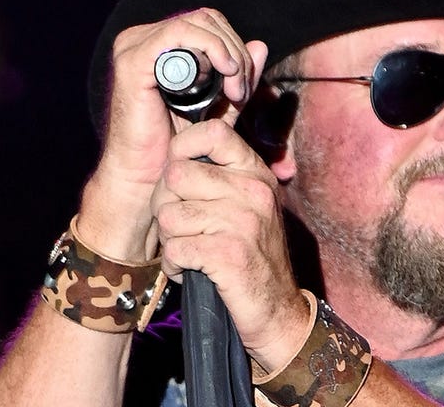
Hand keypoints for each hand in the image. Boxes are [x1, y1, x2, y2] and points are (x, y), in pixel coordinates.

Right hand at [76, 7, 265, 261]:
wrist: (148, 178)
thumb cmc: (177, 146)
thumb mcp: (218, 106)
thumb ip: (236, 76)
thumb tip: (260, 45)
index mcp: (158, 45)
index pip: (209, 23)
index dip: (236, 48)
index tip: (245, 87)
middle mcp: (141, 39)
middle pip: (208, 19)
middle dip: (236, 52)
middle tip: (243, 91)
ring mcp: (134, 46)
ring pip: (199, 22)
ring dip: (229, 54)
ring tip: (237, 92)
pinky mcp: (133, 61)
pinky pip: (181, 34)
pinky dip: (213, 49)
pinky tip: (227, 75)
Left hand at [152, 109, 307, 370]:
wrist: (277, 311)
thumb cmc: (253, 255)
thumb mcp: (248, 205)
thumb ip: (221, 176)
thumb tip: (174, 153)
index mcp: (256, 173)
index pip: (212, 132)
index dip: (181, 147)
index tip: (178, 175)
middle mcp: (253, 191)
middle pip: (175, 175)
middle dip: (165, 204)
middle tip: (180, 226)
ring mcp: (244, 221)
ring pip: (169, 214)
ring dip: (169, 239)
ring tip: (188, 250)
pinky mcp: (230, 254)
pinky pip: (175, 248)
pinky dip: (174, 265)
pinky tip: (190, 270)